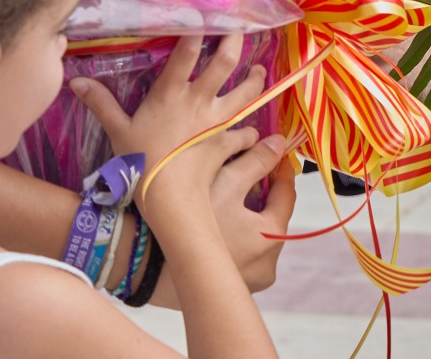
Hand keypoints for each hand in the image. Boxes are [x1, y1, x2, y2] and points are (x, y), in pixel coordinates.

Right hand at [72, 36, 267, 218]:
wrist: (170, 198)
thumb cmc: (140, 164)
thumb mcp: (117, 132)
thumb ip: (101, 104)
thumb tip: (76, 81)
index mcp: (171, 94)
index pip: (186, 53)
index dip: (197, 30)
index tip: (206, 12)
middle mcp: (199, 101)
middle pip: (226, 62)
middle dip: (236, 41)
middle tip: (242, 28)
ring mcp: (218, 121)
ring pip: (246, 92)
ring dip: (256, 80)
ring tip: (260, 71)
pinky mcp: (228, 141)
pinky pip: (246, 134)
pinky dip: (250, 132)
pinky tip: (252, 131)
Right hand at [148, 136, 297, 307]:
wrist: (143, 261)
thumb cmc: (188, 218)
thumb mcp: (228, 181)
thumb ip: (258, 160)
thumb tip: (281, 143)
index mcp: (272, 237)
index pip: (287, 196)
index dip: (280, 171)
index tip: (275, 155)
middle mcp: (268, 266)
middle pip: (272, 218)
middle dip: (262, 195)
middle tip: (249, 172)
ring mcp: (251, 281)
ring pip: (257, 237)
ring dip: (249, 216)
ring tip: (230, 196)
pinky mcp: (231, 289)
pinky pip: (242, 255)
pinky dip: (236, 237)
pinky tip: (219, 223)